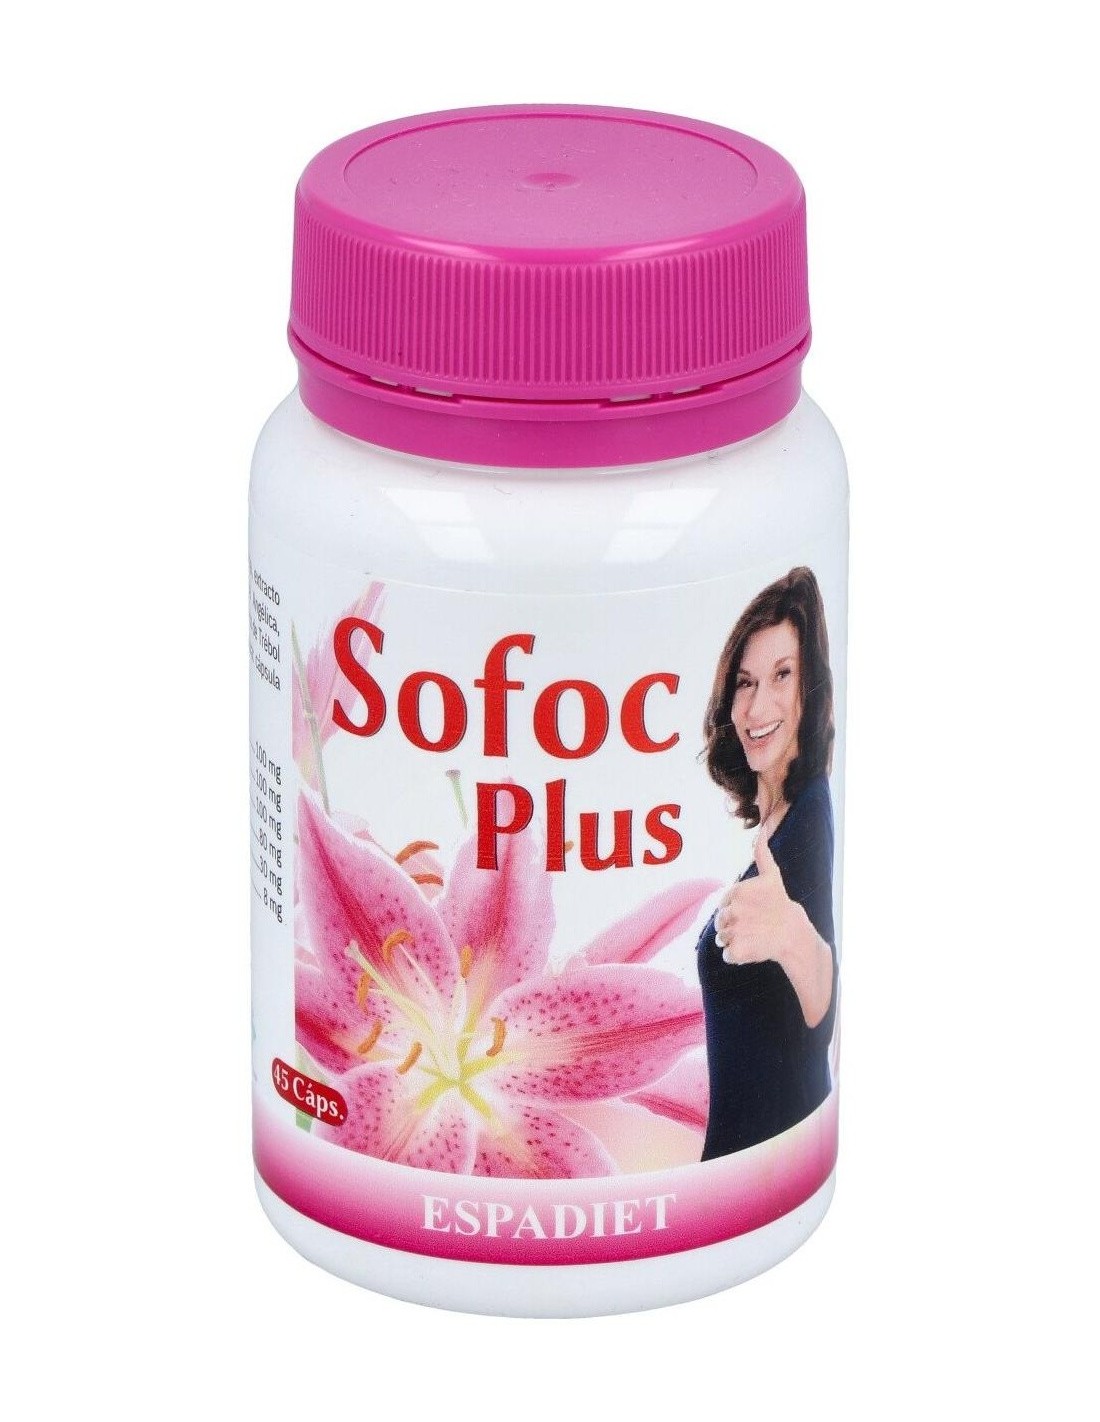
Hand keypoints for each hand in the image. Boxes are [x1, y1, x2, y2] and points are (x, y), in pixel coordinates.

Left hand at [714, 830, 799, 966]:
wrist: (795, 935)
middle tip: (754, 925)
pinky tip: (754, 948)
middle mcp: (733, 910)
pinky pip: (727, 954)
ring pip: (722, 939)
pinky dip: (737, 955)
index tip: (753, 911)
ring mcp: (734, 931)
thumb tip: (761, 830)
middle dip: (734, 925)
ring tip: (754, 936)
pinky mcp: (737, 950)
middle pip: (720, 922)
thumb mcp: (771, 876)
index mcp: (736, 892)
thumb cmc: (780, 905)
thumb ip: (761, 853)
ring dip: (735, 940)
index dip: (737, 910)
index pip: (723, 905)